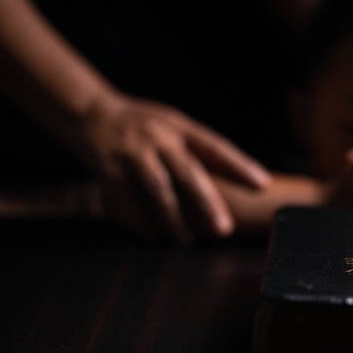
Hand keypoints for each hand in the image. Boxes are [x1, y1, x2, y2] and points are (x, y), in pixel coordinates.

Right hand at [73, 94, 269, 240]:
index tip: (262, 184)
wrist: (91, 113)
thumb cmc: (144, 126)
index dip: (239, 165)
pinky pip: (126, 199)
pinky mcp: (107, 168)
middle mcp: (158, 137)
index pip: (215, 146)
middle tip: (224, 229)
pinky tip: (152, 234)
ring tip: (186, 238)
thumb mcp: (174, 126)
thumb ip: (197, 151)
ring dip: (174, 218)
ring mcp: (132, 152)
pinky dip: (139, 220)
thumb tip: (235, 179)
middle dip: (207, 203)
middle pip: (188, 172)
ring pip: (158, 189)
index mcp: (179, 127)